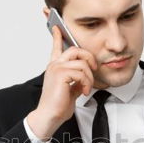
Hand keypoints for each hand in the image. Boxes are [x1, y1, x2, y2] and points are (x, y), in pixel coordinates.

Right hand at [26, 25, 97, 139]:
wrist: (50, 116)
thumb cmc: (58, 105)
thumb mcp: (70, 89)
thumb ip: (76, 80)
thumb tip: (84, 77)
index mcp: (55, 67)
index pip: (56, 47)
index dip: (57, 36)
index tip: (57, 26)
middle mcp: (54, 65)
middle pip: (75, 49)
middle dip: (89, 58)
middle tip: (93, 69)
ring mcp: (56, 68)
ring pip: (82, 63)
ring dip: (89, 77)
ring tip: (86, 88)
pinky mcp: (60, 74)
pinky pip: (81, 73)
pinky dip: (86, 83)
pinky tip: (83, 91)